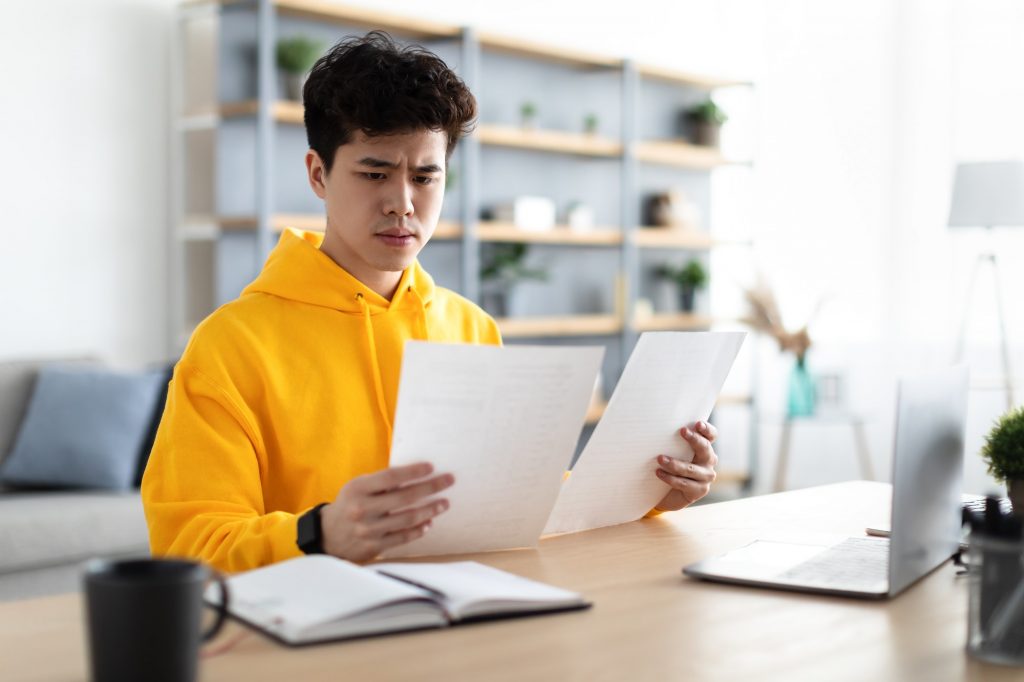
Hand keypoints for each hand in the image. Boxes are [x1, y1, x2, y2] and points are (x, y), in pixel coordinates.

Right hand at [320, 462, 453, 561]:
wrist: (328, 535)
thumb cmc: (350, 504)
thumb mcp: (358, 487)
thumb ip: (381, 482)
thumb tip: (416, 475)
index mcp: (358, 488)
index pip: (391, 477)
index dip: (413, 471)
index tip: (431, 467)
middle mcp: (363, 509)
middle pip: (404, 497)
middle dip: (431, 488)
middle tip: (448, 481)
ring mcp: (369, 529)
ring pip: (407, 519)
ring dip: (430, 510)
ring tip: (444, 503)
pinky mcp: (374, 546)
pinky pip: (403, 537)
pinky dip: (418, 529)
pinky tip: (429, 522)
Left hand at [654, 420, 717, 511]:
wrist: (669, 493)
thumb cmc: (670, 466)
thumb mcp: (673, 451)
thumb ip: (672, 441)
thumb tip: (654, 427)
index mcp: (705, 447)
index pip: (711, 435)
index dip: (707, 429)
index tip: (697, 424)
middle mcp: (709, 460)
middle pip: (705, 448)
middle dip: (694, 439)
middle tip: (682, 431)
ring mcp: (706, 476)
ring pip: (691, 469)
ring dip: (675, 463)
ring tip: (660, 458)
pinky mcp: (700, 490)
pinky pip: (684, 483)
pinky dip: (670, 478)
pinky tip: (659, 473)